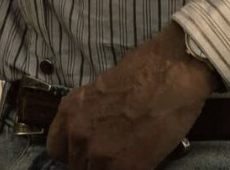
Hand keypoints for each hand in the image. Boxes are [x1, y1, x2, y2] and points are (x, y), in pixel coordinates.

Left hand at [45, 22, 219, 169]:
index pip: (56, 150)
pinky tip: (142, 163)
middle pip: (77, 167)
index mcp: (69, 111)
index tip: (88, 153)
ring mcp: (99, 153)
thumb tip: (94, 133)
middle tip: (116, 154)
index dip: (74, 153)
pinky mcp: (125, 167)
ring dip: (111, 169)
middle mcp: (78, 133)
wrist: (172, 70)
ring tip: (130, 157)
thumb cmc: (144, 70)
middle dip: (94, 163)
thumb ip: (90, 115)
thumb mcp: (100, 90)